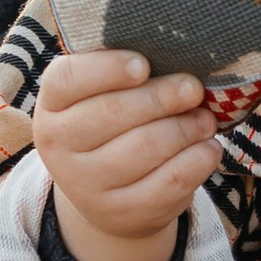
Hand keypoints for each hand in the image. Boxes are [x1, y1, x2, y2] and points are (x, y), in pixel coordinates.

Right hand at [33, 47, 219, 260]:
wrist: (107, 196)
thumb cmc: (112, 127)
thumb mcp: (100, 96)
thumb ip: (121, 71)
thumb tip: (172, 47)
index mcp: (52, 106)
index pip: (68, 79)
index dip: (107, 69)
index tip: (143, 64)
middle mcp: (59, 147)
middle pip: (114, 112)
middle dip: (164, 97)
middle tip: (194, 88)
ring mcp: (87, 185)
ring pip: (147, 147)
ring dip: (187, 128)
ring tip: (206, 118)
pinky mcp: (122, 213)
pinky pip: (170, 182)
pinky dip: (198, 159)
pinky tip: (208, 147)